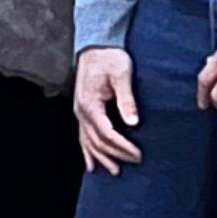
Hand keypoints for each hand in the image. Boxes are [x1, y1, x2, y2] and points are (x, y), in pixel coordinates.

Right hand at [72, 44, 140, 174]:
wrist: (96, 46)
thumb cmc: (109, 57)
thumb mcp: (122, 74)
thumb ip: (126, 99)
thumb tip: (133, 121)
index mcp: (90, 104)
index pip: (106, 133)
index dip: (122, 146)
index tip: (137, 154)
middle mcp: (81, 111)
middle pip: (97, 141)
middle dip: (116, 154)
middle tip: (135, 161)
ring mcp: (80, 112)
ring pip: (88, 142)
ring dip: (101, 158)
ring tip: (114, 171)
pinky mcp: (83, 111)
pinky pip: (83, 136)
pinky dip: (87, 151)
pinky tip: (91, 164)